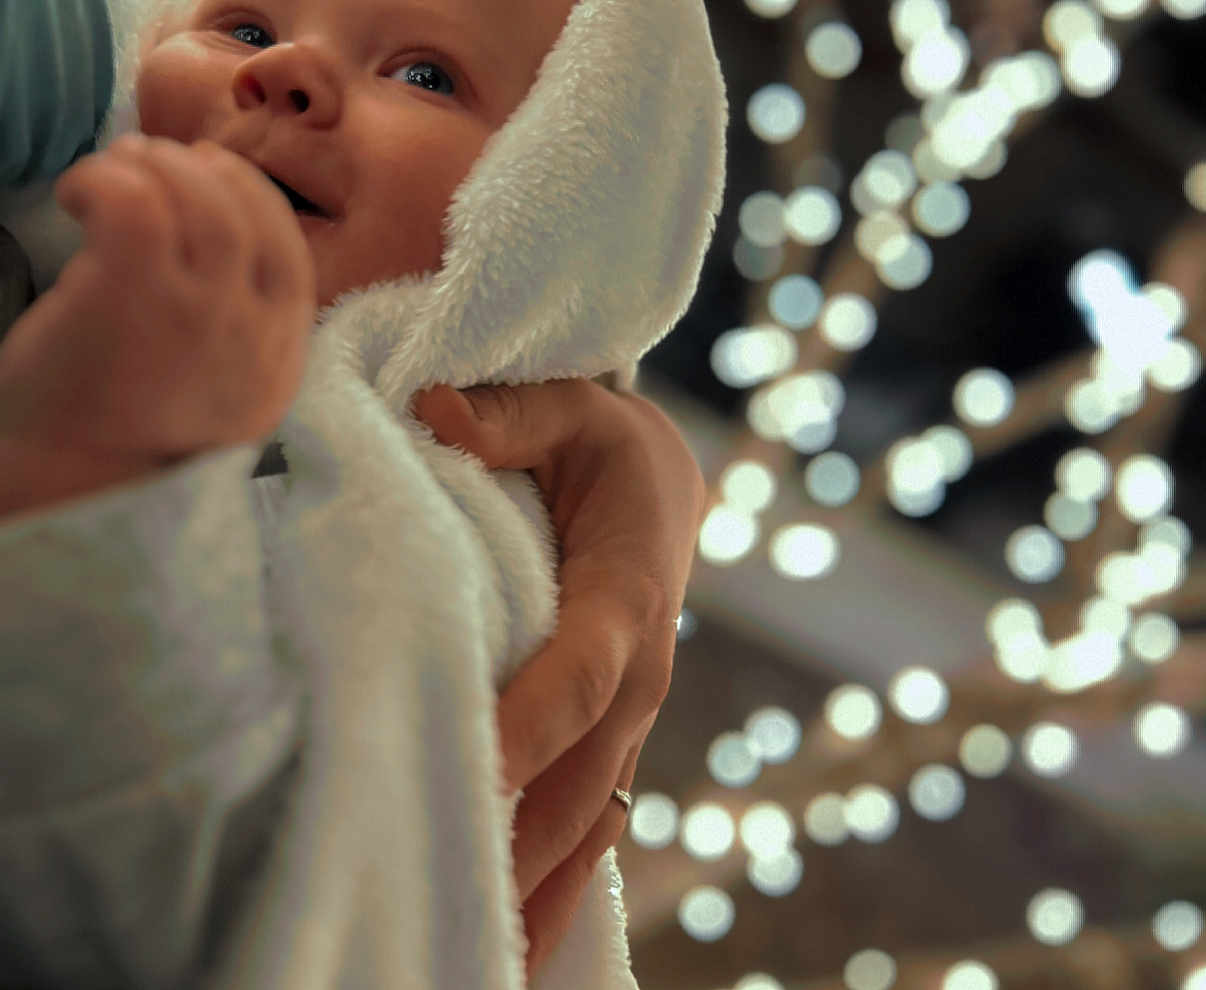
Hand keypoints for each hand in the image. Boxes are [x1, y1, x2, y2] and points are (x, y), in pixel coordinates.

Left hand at [0, 135, 313, 466]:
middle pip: (247, 214)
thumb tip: (214, 248)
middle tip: (147, 159)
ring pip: (199, 198)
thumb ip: (238, 335)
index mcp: (278, 360)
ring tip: (108, 171)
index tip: (209, 175)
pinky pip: (134, 201)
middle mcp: (253, 334)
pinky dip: (103, 177)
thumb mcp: (218, 397)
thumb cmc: (126, 443)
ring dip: (152, 165)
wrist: (68, 496)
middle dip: (199, 169)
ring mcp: (200, 314)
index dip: (251, 198)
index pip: (291, 254)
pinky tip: (75, 194)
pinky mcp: (134, 298)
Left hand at [411, 378, 704, 977]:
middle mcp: (640, 671)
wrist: (663, 485)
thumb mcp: (570, 405)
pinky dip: (559, 888)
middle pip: (585, 769)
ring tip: (468, 950)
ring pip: (589, 818)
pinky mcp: (611, 738)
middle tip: (438, 891)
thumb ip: (510, 415)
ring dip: (535, 883)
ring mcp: (630, 717)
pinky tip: (512, 946)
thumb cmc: (604, 444)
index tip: (478, 768)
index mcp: (629, 591)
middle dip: (522, 834)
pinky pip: (593, 825)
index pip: (586, 668)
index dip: (538, 719)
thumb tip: (433, 413)